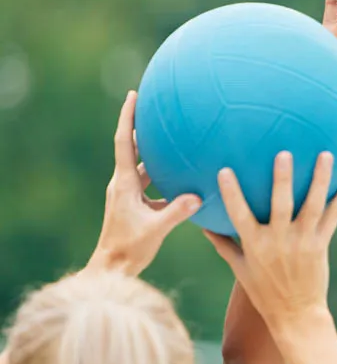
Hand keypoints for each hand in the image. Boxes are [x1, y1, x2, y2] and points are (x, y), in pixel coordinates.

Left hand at [85, 91, 201, 276]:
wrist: (113, 268)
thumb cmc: (129, 249)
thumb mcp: (156, 230)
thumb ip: (176, 213)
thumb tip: (197, 197)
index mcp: (124, 184)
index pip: (124, 142)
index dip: (128, 118)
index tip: (134, 95)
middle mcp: (124, 185)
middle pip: (133, 149)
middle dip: (143, 129)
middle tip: (156, 109)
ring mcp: (128, 196)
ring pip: (143, 168)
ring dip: (155, 155)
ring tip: (173, 140)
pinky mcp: (135, 207)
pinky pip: (151, 186)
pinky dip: (164, 179)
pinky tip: (181, 181)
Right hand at [205, 153, 336, 331]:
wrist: (296, 315)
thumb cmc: (264, 293)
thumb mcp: (240, 270)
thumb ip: (224, 245)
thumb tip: (203, 226)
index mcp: (256, 245)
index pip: (239, 215)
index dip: (231, 193)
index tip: (224, 170)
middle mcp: (279, 241)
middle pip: (281, 205)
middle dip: (282, 179)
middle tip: (283, 153)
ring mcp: (302, 242)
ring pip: (313, 205)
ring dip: (320, 179)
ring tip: (326, 155)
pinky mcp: (320, 245)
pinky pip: (333, 216)